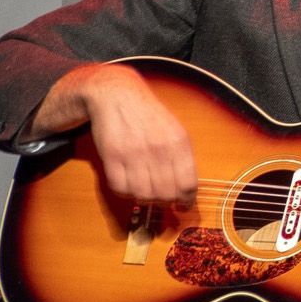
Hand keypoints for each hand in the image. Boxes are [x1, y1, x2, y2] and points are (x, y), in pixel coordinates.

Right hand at [55, 64, 197, 204]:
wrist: (118, 95)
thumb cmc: (149, 116)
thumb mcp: (175, 131)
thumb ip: (182, 159)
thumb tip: (187, 191)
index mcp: (178, 142)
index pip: (188, 184)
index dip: (186, 200)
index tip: (183, 205)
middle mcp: (158, 148)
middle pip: (166, 193)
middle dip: (165, 201)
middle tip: (161, 198)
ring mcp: (134, 152)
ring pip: (143, 194)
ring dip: (144, 199)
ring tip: (145, 190)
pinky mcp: (112, 155)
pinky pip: (120, 188)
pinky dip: (125, 192)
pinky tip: (129, 184)